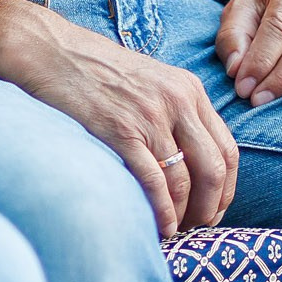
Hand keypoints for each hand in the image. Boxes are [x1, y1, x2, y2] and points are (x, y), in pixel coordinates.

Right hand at [0, 0, 236, 235]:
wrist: (54, 50)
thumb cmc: (99, 71)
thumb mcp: (153, 81)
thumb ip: (177, 113)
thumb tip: (192, 162)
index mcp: (189, 90)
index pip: (227, 149)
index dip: (225, 188)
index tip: (214, 210)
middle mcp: (177, 101)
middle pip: (213, 168)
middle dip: (210, 207)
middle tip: (198, 227)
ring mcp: (150, 116)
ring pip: (184, 180)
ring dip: (183, 215)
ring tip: (174, 230)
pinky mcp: (120, 130)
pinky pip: (153, 181)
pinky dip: (161, 211)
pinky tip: (159, 226)